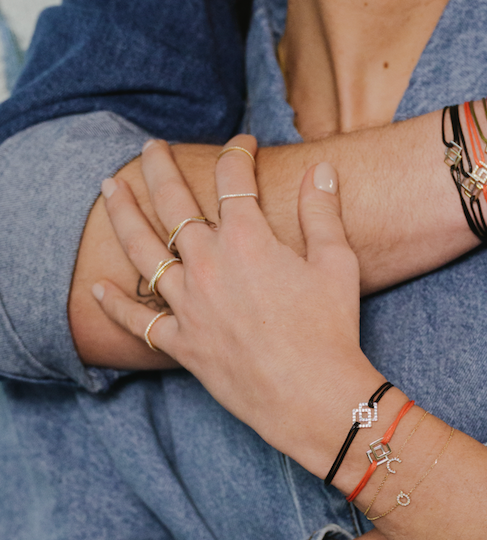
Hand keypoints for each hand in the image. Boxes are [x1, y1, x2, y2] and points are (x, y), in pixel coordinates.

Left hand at [91, 137, 377, 475]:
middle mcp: (208, 265)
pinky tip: (97, 286)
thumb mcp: (337, 263)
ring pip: (142, 251)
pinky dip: (114, 304)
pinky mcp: (182, 343)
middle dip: (159, 168)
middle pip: (172, 203)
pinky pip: (138, 321)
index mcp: (247, 240)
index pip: (233, 179)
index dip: (238, 153)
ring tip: (109, 189)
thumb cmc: (331, 329)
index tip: (245, 144)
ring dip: (122, 215)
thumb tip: (319, 170)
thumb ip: (322, 212)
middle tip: (150, 148)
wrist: (312, 395)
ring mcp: (189, 304)